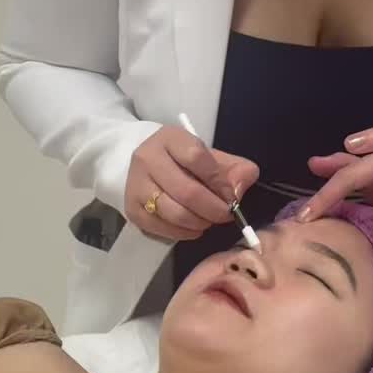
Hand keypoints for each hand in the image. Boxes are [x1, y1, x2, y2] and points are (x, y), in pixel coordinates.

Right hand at [125, 126, 259, 241]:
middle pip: (186, 191)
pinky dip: (185, 233)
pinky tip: (194, 228)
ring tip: (209, 221)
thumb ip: (233, 168)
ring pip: (174, 213)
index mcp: (170, 138)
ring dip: (200, 222)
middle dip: (213, 209)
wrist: (145, 165)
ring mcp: (136, 185)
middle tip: (226, 215)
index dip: (219, 180)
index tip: (232, 195)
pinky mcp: (132, 209)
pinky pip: (163, 229)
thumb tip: (240, 188)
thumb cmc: (183, 161)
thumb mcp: (210, 156)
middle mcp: (147, 158)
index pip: (196, 157)